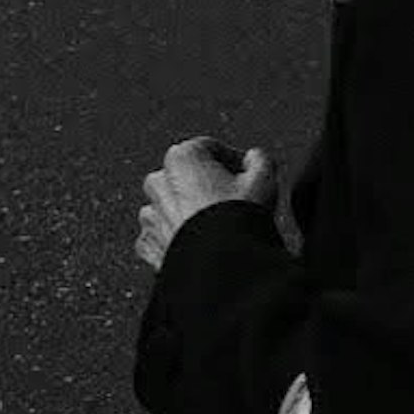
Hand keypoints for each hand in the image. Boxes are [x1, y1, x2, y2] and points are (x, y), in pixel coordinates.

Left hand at [137, 138, 272, 269]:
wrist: (221, 265)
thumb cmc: (239, 219)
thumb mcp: (265, 179)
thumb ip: (259, 159)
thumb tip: (254, 158)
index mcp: (181, 158)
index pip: (209, 149)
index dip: (233, 161)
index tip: (248, 176)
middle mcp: (158, 182)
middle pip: (187, 177)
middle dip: (209, 186)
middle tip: (235, 202)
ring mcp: (150, 214)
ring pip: (172, 207)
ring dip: (191, 212)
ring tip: (219, 227)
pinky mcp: (148, 244)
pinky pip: (163, 235)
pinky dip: (177, 238)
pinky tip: (201, 245)